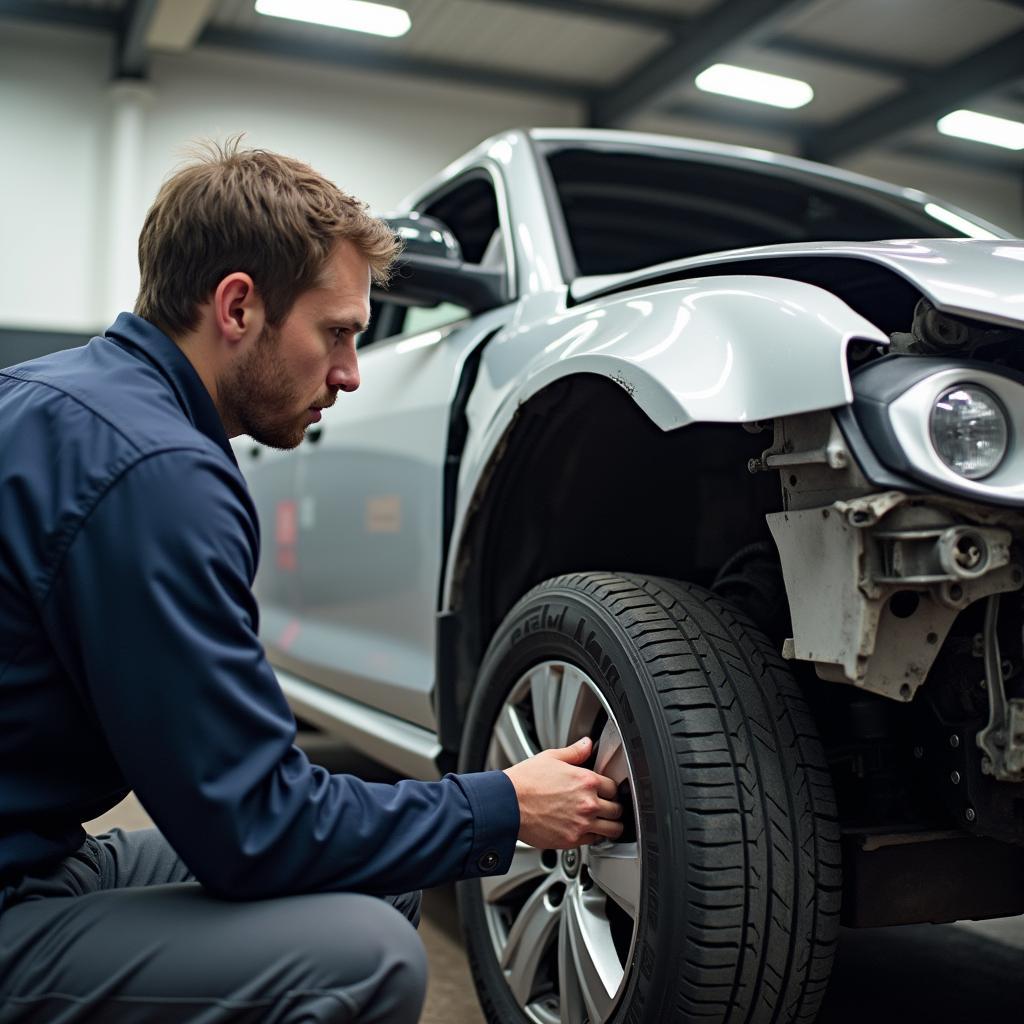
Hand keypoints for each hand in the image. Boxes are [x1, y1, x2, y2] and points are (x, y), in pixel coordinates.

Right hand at [503, 736, 623, 848]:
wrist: (507, 804)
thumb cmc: (525, 781)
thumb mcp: (551, 758)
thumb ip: (574, 752)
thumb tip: (587, 744)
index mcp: (586, 781)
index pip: (614, 787)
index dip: (611, 789)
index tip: (607, 791)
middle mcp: (588, 803)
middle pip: (618, 810)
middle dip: (614, 807)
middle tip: (608, 807)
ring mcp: (581, 824)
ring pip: (612, 830)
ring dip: (611, 825)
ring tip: (606, 822)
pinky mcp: (572, 840)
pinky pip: (594, 841)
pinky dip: (594, 837)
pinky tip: (587, 830)